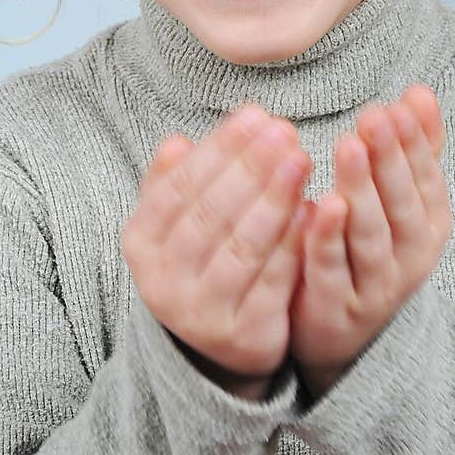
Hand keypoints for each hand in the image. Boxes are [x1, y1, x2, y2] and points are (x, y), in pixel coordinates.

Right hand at [121, 105, 311, 384]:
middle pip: (210, 215)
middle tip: (285, 131)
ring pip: (241, 247)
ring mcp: (200, 314)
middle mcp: (162, 282)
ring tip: (302, 159)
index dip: (219, 148)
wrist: (218, 341)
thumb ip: (175, 180)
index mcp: (141, 244)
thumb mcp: (177, 220)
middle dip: (251, 167)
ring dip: (274, 199)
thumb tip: (177, 142)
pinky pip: (272, 282)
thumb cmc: (202, 258)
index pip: (179, 187)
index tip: (256, 114)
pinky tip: (314, 210)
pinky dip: (292, 243)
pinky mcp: (242, 337)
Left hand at [289, 85, 450, 392]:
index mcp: (428, 227)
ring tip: (348, 147)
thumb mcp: (400, 202)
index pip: (426, 180)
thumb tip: (421, 92)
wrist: (342, 335)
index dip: (413, 144)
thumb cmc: (370, 250)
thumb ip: (415, 150)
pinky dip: (327, 238)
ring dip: (361, 189)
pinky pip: (332, 269)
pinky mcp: (337, 308)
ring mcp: (375, 286)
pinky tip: (319, 203)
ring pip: (369, 235)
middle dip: (390, 158)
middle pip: (401, 204)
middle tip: (374, 116)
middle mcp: (410, 258)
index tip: (394, 106)